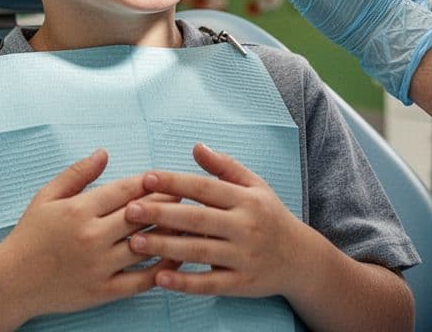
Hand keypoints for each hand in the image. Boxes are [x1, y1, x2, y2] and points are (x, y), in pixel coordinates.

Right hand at [0, 149, 177, 317]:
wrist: (12, 282)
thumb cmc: (30, 235)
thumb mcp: (47, 196)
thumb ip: (78, 173)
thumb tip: (104, 152)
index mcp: (79, 210)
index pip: (126, 190)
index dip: (152, 182)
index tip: (170, 177)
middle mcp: (92, 237)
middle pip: (142, 216)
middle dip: (168, 203)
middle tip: (189, 196)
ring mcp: (99, 266)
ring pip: (146, 246)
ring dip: (171, 233)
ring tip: (190, 224)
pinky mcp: (103, 291)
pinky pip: (141, 280)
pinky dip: (163, 269)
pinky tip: (176, 258)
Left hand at [125, 144, 307, 298]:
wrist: (301, 259)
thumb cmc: (270, 217)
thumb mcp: (255, 186)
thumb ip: (224, 167)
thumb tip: (196, 146)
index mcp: (246, 200)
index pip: (205, 188)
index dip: (175, 182)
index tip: (146, 178)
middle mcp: (246, 227)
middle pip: (198, 220)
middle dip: (161, 214)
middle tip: (130, 211)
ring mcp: (243, 257)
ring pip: (199, 252)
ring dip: (165, 247)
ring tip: (134, 242)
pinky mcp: (241, 284)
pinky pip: (209, 284)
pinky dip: (184, 282)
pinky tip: (159, 278)